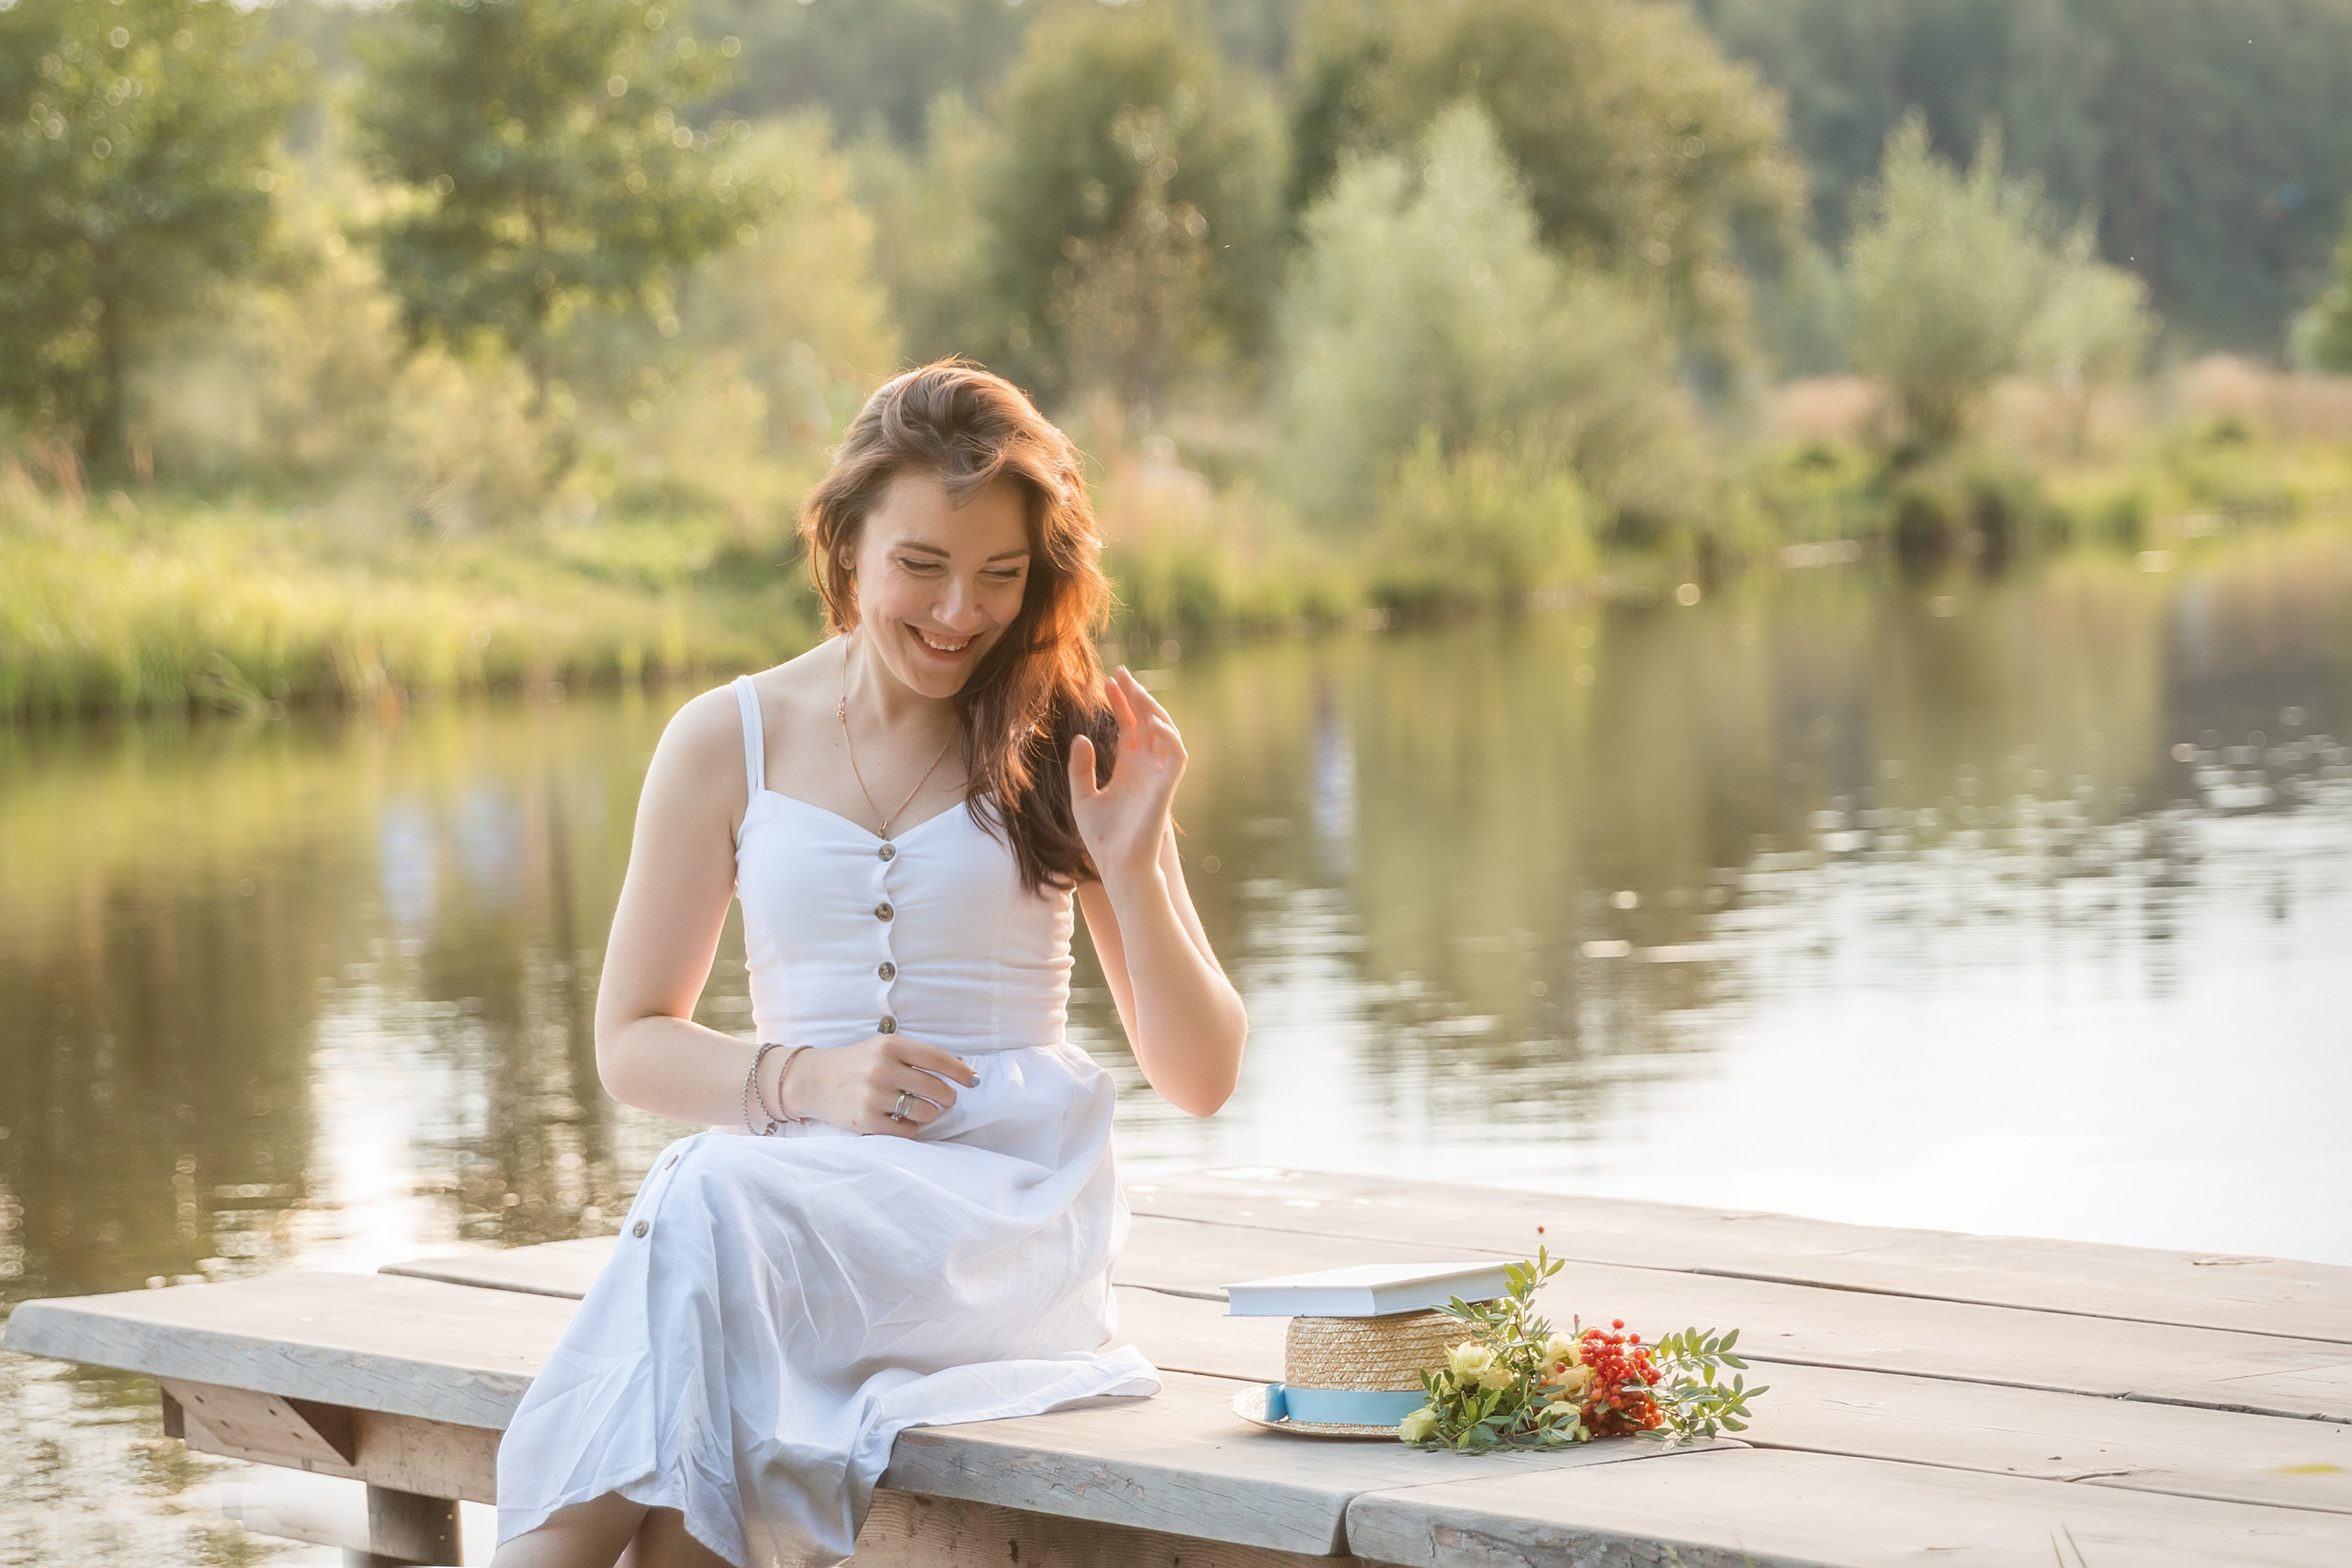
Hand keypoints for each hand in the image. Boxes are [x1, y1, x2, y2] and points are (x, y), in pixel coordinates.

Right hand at [776, 1035, 976, 1137]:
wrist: (812, 1081)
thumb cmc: (856, 1064)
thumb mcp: (883, 1048)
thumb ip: (916, 1056)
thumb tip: (960, 1067)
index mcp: (891, 1046)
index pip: (938, 1059)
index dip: (961, 1072)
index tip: (973, 1081)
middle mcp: (883, 1068)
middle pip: (937, 1089)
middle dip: (947, 1098)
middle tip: (943, 1100)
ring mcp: (874, 1095)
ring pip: (926, 1112)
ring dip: (928, 1114)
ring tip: (916, 1109)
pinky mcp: (866, 1120)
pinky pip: (907, 1130)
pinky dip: (910, 1128)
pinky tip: (899, 1120)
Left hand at [1068, 667, 1186, 885]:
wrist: (1118, 867)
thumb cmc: (1103, 840)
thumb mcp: (1082, 798)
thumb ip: (1081, 769)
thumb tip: (1081, 737)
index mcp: (1128, 768)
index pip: (1128, 726)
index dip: (1121, 703)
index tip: (1108, 680)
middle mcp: (1146, 768)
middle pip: (1146, 722)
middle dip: (1136, 697)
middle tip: (1122, 674)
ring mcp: (1158, 776)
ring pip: (1165, 733)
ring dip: (1152, 710)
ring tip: (1135, 691)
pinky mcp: (1166, 788)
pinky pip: (1176, 756)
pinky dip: (1169, 736)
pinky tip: (1150, 721)